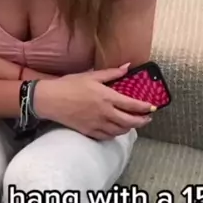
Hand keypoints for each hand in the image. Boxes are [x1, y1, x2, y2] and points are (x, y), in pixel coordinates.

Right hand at [33, 64, 155, 140]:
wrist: (49, 100)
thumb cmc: (69, 85)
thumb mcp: (91, 75)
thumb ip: (112, 73)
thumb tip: (127, 66)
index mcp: (106, 97)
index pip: (132, 105)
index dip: (145, 107)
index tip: (153, 107)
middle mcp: (104, 112)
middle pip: (130, 121)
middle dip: (142, 121)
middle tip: (148, 118)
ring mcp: (97, 124)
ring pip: (120, 130)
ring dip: (130, 128)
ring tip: (133, 123)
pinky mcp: (89, 131)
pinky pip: (107, 136)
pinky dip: (115, 134)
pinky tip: (117, 129)